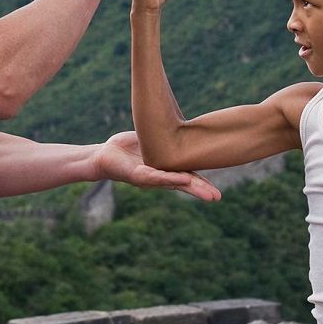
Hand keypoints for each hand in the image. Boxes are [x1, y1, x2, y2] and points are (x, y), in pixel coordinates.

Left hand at [93, 131, 220, 200]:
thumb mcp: (155, 140)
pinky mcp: (137, 176)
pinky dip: (171, 178)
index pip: (190, 176)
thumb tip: (186, 125)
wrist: (104, 155)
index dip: (204, 183)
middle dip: (202, 190)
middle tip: (218, 198)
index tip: (218, 190)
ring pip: (174, 184)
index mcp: (167, 169)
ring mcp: (150, 178)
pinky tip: (184, 179)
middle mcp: (161, 177)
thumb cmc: (129, 149)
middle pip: (185, 184)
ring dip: (191, 187)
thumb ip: (170, 137)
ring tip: (207, 194)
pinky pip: (156, 177)